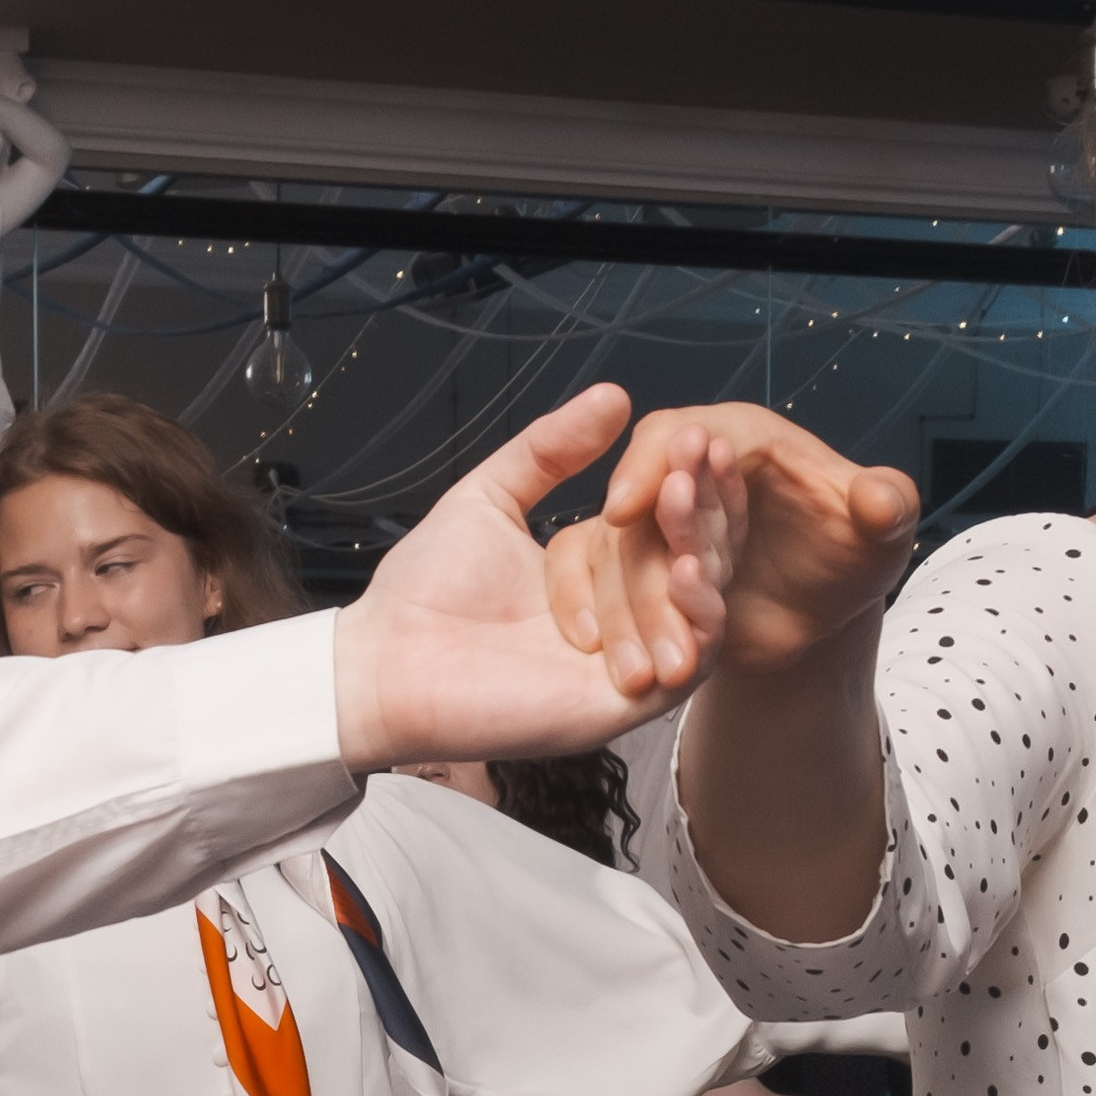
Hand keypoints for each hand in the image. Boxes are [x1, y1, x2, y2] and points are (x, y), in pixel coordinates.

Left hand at [331, 383, 741, 770]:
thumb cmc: (429, 585)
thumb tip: (617, 393)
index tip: (700, 438)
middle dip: (701, 507)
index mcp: (601, 571)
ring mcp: (635, 659)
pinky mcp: (630, 703)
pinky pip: (691, 664)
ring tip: (685, 500)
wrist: (390, 662)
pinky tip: (687, 571)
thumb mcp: (493, 496)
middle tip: (704, 456)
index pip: (663, 523)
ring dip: (705, 551)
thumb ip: (551, 448)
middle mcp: (626, 616)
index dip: (686, 481)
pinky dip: (699, 616)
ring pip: (699, 607)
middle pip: (692, 558)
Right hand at [545, 400, 917, 678]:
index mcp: (738, 439)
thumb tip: (880, 502)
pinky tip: (650, 668)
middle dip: (643, 552)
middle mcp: (688, 475)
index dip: (649, 469)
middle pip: (641, 502)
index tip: (623, 509)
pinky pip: (619, 595)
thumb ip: (888, 508)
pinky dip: (629, 629)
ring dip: (638, 609)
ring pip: (623, 557)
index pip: (675, 436)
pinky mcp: (647, 574)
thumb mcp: (883, 531)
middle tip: (661, 595)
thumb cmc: (853, 549)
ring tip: (664, 661)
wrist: (827, 607)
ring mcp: (661, 527)